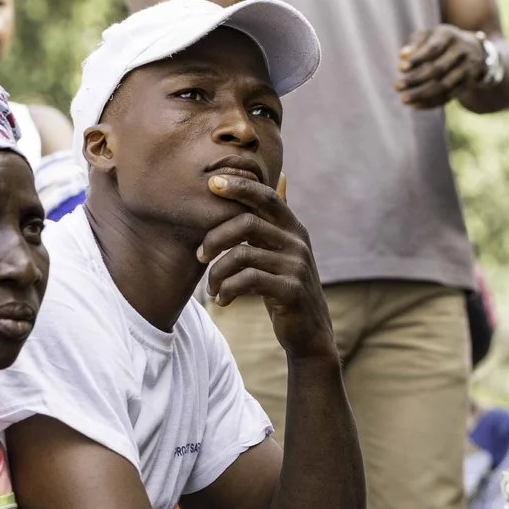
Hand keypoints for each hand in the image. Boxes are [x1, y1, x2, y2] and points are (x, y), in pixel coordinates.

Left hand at [197, 172, 333, 362]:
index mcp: (293, 228)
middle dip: (215, 237)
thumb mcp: (284, 249)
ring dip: (217, 272)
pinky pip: (248, 280)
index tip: (211, 184)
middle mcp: (298, 243)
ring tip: (211, 287)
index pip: (265, 196)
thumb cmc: (286, 286)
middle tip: (199, 255)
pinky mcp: (290, 290)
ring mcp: (296, 266)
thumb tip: (283, 176)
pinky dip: (228, 289)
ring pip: (242, 254)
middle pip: (247, 222)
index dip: (239, 186)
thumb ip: (278, 218)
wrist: (310, 331)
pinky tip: (223, 300)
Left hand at [395, 26, 486, 109]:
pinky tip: (415, 105)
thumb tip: (402, 56)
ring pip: (444, 86)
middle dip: (416, 79)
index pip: (433, 48)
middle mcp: (461, 51)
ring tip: (403, 99)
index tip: (400, 69)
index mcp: (448, 35)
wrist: (473, 49)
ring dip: (422, 95)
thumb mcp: (429, 35)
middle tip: (397, 87)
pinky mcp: (468, 84)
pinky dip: (430, 102)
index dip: (417, 59)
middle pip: (438, 69)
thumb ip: (415, 43)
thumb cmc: (441, 40)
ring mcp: (467, 69)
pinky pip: (448, 96)